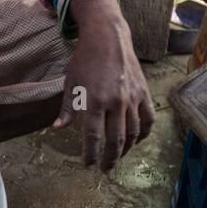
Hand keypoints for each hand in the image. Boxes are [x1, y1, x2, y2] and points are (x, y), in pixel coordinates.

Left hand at [52, 0, 154, 169]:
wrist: (108, 38)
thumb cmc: (84, 60)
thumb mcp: (70, 83)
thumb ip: (67, 108)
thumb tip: (57, 128)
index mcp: (94, 100)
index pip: (93, 136)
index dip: (91, 153)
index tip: (87, 164)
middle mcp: (116, 102)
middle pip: (116, 139)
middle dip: (110, 157)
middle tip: (105, 168)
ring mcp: (133, 98)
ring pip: (134, 132)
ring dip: (126, 149)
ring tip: (118, 157)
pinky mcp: (145, 93)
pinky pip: (148, 119)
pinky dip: (144, 133)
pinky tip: (137, 140)